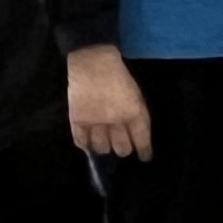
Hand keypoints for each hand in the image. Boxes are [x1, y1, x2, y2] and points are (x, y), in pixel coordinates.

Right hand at [67, 44, 152, 161]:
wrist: (94, 64)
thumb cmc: (119, 77)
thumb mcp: (136, 95)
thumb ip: (137, 116)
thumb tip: (135, 135)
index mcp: (135, 113)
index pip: (141, 140)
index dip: (144, 151)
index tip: (144, 158)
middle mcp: (116, 121)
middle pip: (121, 148)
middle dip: (123, 149)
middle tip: (121, 147)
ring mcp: (95, 122)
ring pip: (101, 148)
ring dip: (104, 147)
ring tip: (104, 143)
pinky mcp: (77, 120)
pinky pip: (81, 141)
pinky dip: (86, 145)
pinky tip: (89, 143)